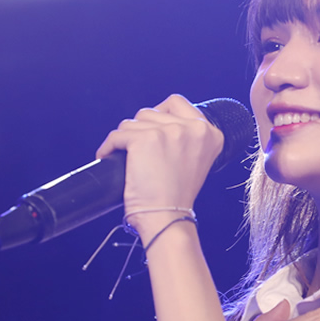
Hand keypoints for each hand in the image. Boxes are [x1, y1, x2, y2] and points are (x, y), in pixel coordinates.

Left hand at [95, 94, 225, 242]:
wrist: (168, 217)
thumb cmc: (176, 196)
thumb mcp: (195, 159)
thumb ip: (186, 137)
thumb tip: (158, 119)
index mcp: (210, 133)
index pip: (176, 103)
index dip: (158, 115)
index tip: (151, 132)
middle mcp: (194, 129)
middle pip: (151, 112)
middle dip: (140, 130)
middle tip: (141, 154)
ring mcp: (170, 132)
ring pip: (133, 122)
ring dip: (126, 140)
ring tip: (131, 160)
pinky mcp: (145, 139)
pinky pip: (117, 134)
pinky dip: (109, 147)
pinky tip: (109, 157)